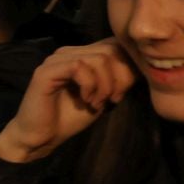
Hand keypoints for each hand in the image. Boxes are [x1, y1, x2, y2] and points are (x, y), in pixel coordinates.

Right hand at [0, 39, 138, 163]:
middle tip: (112, 100)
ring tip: (97, 102)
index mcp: (81, 55)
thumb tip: (142, 66)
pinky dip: (90, 86)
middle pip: (111, 50)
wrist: (42, 137)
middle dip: (119, 78)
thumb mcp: (103, 96)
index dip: (126, 68)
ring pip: (98, 59)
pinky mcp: (46, 71)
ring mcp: (56, 60)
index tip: (120, 94)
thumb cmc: (70, 117)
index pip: (115, 45)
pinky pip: (79, 67)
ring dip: (105, 85)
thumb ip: (118, 79)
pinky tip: (86, 100)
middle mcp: (68, 52)